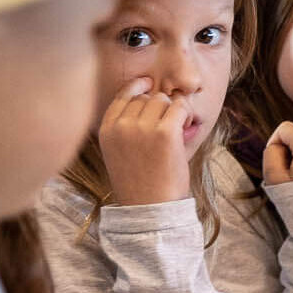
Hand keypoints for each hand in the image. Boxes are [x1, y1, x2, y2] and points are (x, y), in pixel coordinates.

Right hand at [97, 78, 191, 205]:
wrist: (149, 208)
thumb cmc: (138, 183)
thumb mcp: (118, 152)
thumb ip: (124, 126)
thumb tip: (144, 94)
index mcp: (107, 130)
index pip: (122, 95)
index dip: (138, 86)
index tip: (148, 84)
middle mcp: (122, 125)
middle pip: (147, 96)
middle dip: (160, 107)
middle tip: (168, 126)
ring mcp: (143, 127)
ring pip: (163, 100)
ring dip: (173, 111)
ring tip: (175, 131)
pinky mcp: (165, 132)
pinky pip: (180, 107)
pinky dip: (185, 115)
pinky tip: (184, 129)